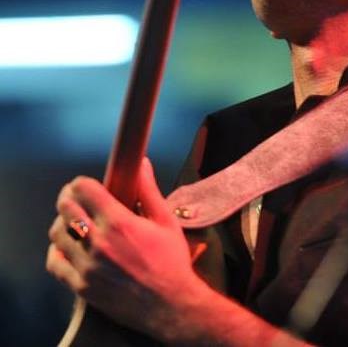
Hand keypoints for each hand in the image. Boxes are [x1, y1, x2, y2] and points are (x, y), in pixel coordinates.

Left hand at [47, 158, 203, 341]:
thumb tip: (142, 164)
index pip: (84, 189)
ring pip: (57, 234)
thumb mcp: (166, 221)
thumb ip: (149, 191)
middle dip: (69, 198)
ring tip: (74, 222)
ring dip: (62, 222)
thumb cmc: (171, 261)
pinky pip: (55, 264)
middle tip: (76, 199)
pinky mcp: (81, 286)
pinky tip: (69, 248)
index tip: (84, 184)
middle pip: (66, 208)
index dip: (81, 182)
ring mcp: (87, 266)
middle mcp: (98, 242)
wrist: (170, 305)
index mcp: (118, 222)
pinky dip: (57, 252)